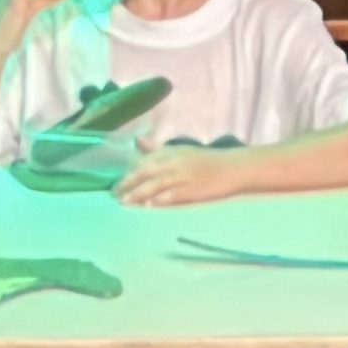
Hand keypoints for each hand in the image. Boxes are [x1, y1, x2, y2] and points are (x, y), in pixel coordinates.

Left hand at [116, 142, 249, 206]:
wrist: (233, 167)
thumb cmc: (205, 160)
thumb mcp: (180, 150)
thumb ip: (157, 149)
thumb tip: (137, 142)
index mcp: (169, 152)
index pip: (143, 162)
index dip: (128, 173)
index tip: (115, 183)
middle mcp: (173, 162)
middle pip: (144, 173)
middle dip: (128, 184)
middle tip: (114, 195)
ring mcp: (182, 176)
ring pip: (155, 185)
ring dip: (138, 194)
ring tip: (125, 202)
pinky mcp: (192, 190)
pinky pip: (173, 195)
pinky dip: (160, 200)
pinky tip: (149, 206)